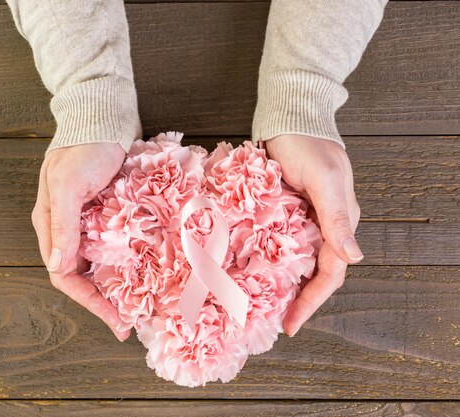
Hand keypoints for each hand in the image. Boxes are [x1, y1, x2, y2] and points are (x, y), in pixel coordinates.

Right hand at [31, 142, 130, 341]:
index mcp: (50, 224)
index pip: (64, 275)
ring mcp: (87, 219)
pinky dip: (126, 261)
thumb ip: (62, 225)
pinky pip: (114, 244)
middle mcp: (66, 227)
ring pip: (98, 263)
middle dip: (103, 300)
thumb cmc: (85, 146)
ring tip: (139, 301)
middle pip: (82, 275)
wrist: (104, 113)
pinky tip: (145, 270)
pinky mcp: (107, 211)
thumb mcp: (69, 184)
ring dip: (115, 283)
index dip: (89, 302)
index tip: (116, 320)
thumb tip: (56, 266)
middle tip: (130, 320)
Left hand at [264, 134, 362, 336]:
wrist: (289, 118)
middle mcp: (324, 225)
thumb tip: (355, 257)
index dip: (312, 301)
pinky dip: (271, 261)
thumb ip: (336, 216)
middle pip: (315, 272)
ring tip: (265, 306)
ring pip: (298, 261)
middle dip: (299, 299)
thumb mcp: (324, 179)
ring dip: (285, 284)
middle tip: (276, 322)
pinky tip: (255, 272)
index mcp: (339, 221)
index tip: (291, 324)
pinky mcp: (286, 210)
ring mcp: (305, 218)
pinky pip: (281, 243)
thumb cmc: (307, 145)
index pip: (330, 273)